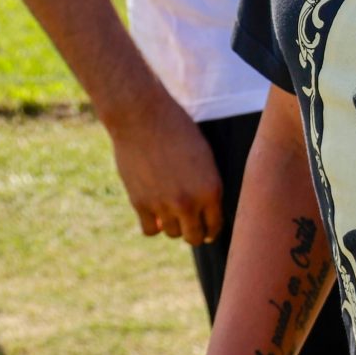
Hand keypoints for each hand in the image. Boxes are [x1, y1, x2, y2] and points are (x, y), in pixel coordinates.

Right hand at [104, 89, 227, 244]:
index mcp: (211, 189)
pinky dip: (152, 225)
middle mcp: (189, 202)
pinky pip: (150, 230)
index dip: (211, 230)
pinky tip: (153, 213)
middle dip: (193, 232)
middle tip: (188, 225)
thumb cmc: (176, 129)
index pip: (215, 226)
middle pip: (193, 237)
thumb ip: (205, 186)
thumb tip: (202, 212)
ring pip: (171, 234)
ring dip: (172, 225)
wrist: (142, 117)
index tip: (206, 230)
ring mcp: (163, 205)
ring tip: (169, 210)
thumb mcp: (203, 157)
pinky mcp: (140, 204)